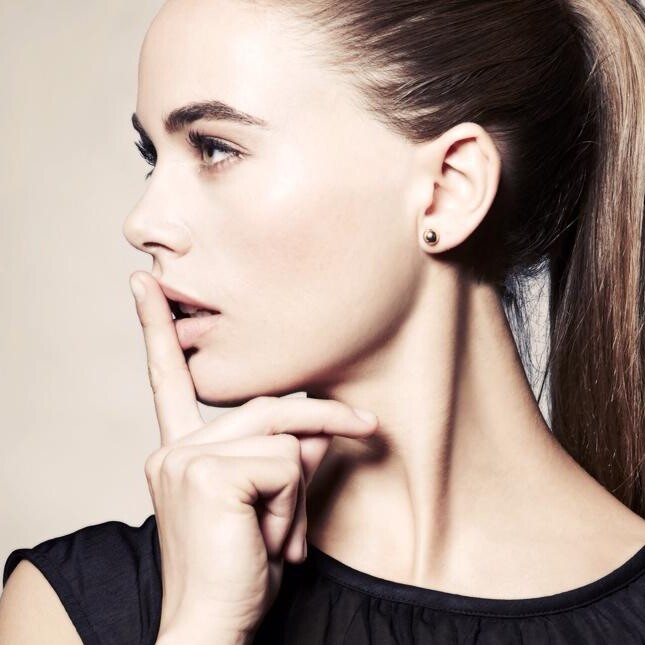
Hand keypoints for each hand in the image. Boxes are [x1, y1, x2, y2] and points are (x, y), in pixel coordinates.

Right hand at [129, 271, 377, 639]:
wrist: (212, 631)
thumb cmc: (239, 572)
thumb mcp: (267, 506)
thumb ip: (281, 457)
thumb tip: (310, 434)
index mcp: (179, 449)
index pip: (168, 378)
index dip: (154, 328)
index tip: (144, 283)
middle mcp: (173, 447)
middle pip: (270, 407)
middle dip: (326, 420)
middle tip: (369, 425)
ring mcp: (185, 457)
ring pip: (283, 440)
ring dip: (298, 494)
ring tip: (279, 540)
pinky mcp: (207, 472)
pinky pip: (283, 466)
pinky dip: (293, 507)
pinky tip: (269, 543)